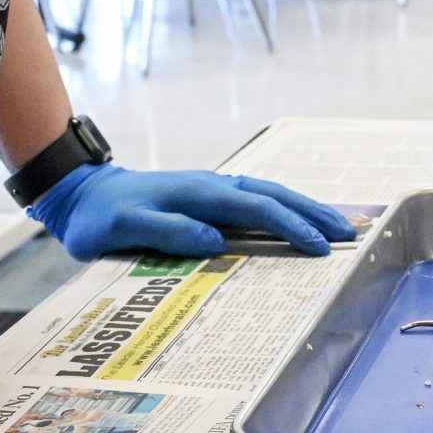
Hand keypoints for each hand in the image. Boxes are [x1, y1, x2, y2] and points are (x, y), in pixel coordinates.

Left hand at [28, 164, 353, 260]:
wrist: (84, 194)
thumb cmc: (99, 219)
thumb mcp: (123, 229)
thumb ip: (167, 231)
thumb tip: (215, 240)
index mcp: (199, 193)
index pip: (256, 209)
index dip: (290, 227)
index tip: (318, 246)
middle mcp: (213, 186)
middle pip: (274, 195)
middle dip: (312, 213)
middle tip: (348, 233)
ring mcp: (212, 189)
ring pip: (269, 193)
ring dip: (304, 208)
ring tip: (336, 225)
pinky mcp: (209, 196)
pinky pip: (256, 198)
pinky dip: (284, 206)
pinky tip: (295, 218)